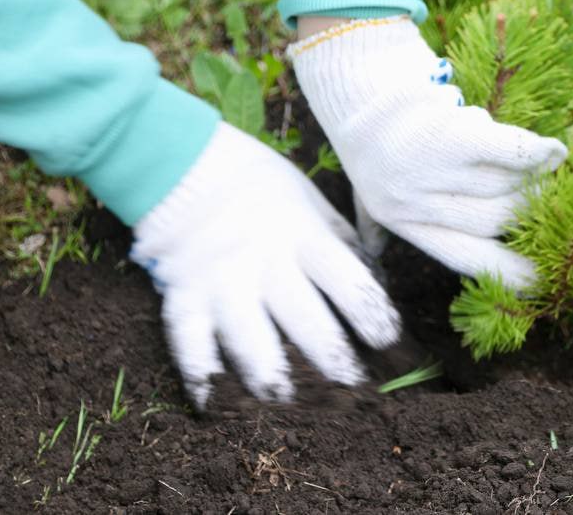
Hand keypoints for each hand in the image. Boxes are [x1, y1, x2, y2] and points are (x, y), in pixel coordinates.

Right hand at [131, 123, 401, 408]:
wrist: (183, 165)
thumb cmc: (261, 187)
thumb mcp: (312, 203)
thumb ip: (341, 244)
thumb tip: (380, 285)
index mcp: (302, 236)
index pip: (344, 279)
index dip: (369, 313)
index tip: (390, 343)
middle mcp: (264, 263)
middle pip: (302, 320)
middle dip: (331, 360)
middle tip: (354, 392)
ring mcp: (221, 284)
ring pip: (249, 342)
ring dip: (274, 379)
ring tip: (294, 405)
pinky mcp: (183, 298)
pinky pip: (190, 346)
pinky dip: (203, 379)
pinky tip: (220, 408)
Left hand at [290, 18, 566, 287]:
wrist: (354, 74)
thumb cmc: (371, 126)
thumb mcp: (367, 180)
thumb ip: (383, 217)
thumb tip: (384, 251)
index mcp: (400, 220)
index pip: (463, 257)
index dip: (505, 271)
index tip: (540, 280)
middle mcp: (412, 205)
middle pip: (495, 218)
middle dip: (529, 204)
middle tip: (548, 190)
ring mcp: (429, 173)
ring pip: (505, 183)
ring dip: (530, 171)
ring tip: (542, 159)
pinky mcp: (447, 137)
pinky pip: (509, 152)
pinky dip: (537, 152)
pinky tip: (556, 151)